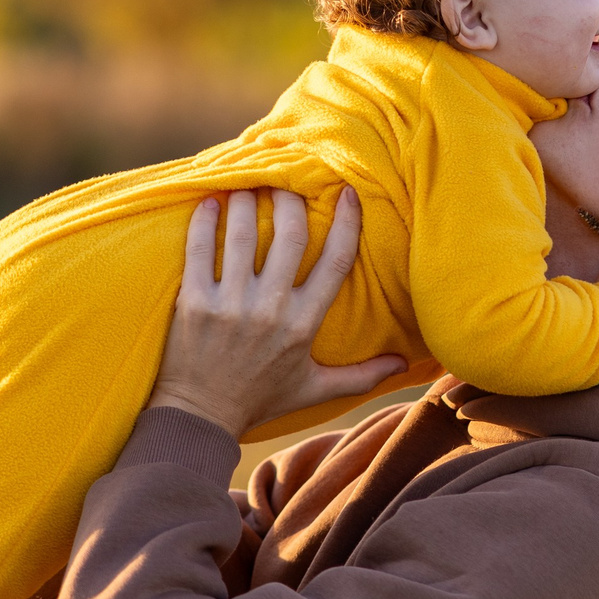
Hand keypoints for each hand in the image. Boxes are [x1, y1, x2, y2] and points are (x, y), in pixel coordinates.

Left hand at [145, 188, 407, 438]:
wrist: (200, 417)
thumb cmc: (259, 399)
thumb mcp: (314, 389)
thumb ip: (360, 376)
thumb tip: (404, 364)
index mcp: (303, 324)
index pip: (335, 262)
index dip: (346, 222)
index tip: (347, 193)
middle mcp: (271, 309)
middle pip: (289, 235)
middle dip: (290, 199)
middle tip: (286, 182)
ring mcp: (230, 303)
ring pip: (243, 233)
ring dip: (247, 200)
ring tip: (248, 184)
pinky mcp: (193, 301)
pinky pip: (200, 248)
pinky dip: (205, 220)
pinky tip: (211, 201)